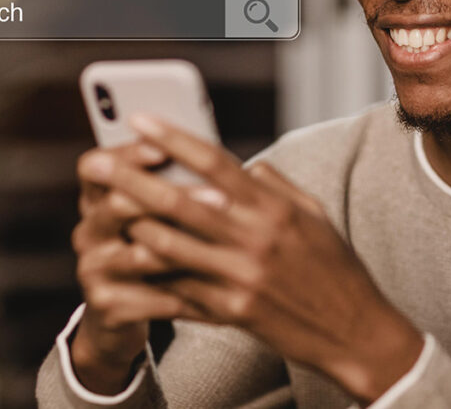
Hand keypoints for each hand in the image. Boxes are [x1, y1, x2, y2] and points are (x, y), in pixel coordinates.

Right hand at [70, 142, 204, 393]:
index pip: (95, 167)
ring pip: (138, 255)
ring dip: (183, 250)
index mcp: (97, 200)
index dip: (125, 156)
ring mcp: (94, 269)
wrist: (119, 312)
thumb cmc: (149, 248)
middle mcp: (89, 232)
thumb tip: (229, 159)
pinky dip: (184, 293)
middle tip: (219, 198)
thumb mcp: (155, 214)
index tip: (163, 149)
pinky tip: (215, 288)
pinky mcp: (105, 305)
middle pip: (117, 205)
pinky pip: (149, 297)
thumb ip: (174, 186)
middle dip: (170, 198)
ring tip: (219, 245)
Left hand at [84, 114, 424, 403]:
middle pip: (180, 200)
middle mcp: (256, 238)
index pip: (216, 162)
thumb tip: (246, 165)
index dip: (174, 139)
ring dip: (132, 226)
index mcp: (275, 208)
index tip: (140, 121)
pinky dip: (150, 275)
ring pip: (168, 246)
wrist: (354, 330)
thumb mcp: (314, 215)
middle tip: (96, 164)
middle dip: (131, 179)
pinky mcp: (231, 312)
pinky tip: (126, 264)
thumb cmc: (335, 268)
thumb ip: (276, 187)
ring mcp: (240, 277)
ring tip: (107, 210)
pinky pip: (178, 290)